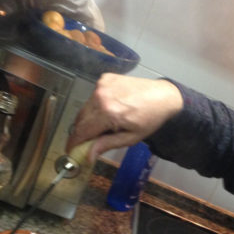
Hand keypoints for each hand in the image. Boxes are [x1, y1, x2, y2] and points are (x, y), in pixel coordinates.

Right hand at [65, 73, 183, 162]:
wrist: (163, 96)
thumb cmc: (149, 119)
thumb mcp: (130, 138)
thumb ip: (106, 144)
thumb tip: (87, 155)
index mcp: (108, 112)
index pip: (82, 130)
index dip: (74, 142)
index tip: (70, 150)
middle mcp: (101, 96)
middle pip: (80, 119)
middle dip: (82, 132)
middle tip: (89, 142)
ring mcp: (102, 84)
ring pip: (85, 107)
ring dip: (90, 118)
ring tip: (105, 124)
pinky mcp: (105, 78)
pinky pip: (93, 96)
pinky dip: (97, 105)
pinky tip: (110, 109)